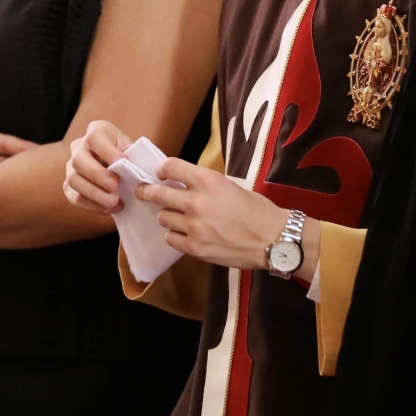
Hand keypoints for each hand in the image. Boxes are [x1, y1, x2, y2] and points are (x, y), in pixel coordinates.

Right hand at [65, 120, 131, 214]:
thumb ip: (132, 153)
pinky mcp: (69, 186)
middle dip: (97, 175)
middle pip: (78, 160)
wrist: (120, 169)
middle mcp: (79, 147)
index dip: (107, 150)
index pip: (94, 136)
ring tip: (115, 201)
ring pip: (74, 180)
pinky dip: (94, 205)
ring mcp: (71, 167)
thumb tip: (130, 160)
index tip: (123, 162)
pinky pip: (75, 197)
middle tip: (116, 186)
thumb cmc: (127, 156)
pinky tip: (111, 208)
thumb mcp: (132, 149)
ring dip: (95, 193)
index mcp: (96, 131)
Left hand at [134, 158, 288, 270]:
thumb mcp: (229, 185)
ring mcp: (194, 227)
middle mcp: (197, 201)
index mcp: (208, 180)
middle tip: (143, 191)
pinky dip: (175, 236)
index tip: (160, 173)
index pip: (170, 167)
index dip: (162, 169)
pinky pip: (171, 239)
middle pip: (156, 194)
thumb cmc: (256, 210)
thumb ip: (204, 184)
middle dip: (147, 191)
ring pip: (162, 218)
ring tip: (178, 217)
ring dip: (168, 216)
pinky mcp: (195, 248)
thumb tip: (182, 184)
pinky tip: (186, 234)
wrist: (271, 239)